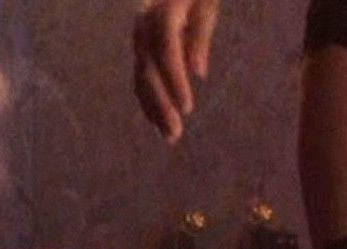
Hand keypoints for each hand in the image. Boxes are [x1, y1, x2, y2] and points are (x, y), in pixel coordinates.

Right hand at [134, 0, 219, 142]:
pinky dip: (148, 100)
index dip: (174, 80)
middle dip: (160, 104)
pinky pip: (141, 76)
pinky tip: (157, 123)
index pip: (166, 49)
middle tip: (174, 134)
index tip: (187, 109)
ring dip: (153, 109)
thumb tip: (198, 72)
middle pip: (149, 69)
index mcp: (163, 10)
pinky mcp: (141, 47)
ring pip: (141, 77)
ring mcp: (139, 36)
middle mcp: (144, 24)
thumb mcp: (207, 2)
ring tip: (169, 137)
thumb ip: (200, 33)